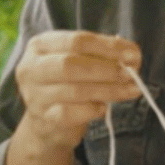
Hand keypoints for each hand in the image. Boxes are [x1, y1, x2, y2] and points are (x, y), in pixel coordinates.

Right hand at [12, 30, 141, 157]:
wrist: (48, 123)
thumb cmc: (69, 84)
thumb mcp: (82, 62)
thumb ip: (104, 54)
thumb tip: (132, 55)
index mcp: (40, 45)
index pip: (76, 41)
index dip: (108, 47)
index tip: (133, 55)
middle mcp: (31, 68)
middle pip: (71, 64)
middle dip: (107, 69)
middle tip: (131, 74)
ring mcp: (35, 95)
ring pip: (75, 90)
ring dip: (109, 90)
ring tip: (130, 91)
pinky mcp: (43, 119)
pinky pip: (72, 114)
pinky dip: (93, 110)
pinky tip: (103, 108)